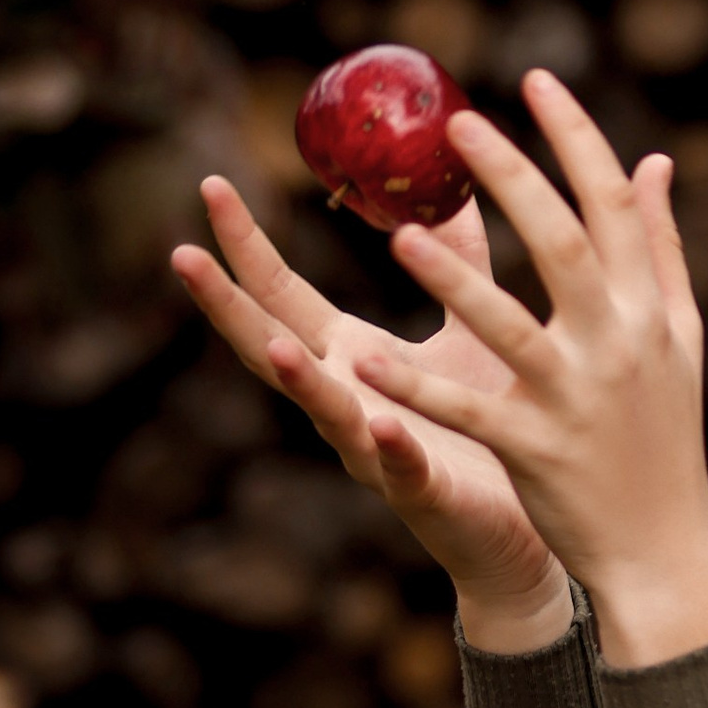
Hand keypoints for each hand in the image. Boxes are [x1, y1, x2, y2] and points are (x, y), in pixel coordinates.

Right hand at [171, 177, 571, 651]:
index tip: (210, 186)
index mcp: (351, 359)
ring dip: (299, 381)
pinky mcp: (425, 492)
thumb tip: (450, 181)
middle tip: (184, 253)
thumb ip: (457, 259)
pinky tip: (382, 424)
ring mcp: (376, 451)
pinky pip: (402, 469)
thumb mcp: (467, 327)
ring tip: (275, 346)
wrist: (523, 526)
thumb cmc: (485, 423)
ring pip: (326, 414)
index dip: (245, 245)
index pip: (281, 295)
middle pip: (272, 348)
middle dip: (228, 304)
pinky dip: (388, 447)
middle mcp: (349, 402)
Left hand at [353, 70, 707, 671]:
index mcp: (650, 308)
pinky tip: (362, 366)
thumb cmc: (666, 432)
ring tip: (400, 238)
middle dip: (512, 179)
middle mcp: (618, 342)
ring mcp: (576, 397)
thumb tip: (655, 162)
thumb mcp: (677, 336)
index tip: (536, 80)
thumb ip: (661, 247)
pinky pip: (468, 414)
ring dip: (454, 282)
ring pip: (509, 328)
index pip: (613, 205)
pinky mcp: (537, 450)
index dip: (576, 138)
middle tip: (459, 124)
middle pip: (562, 246)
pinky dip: (416, 393)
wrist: (668, 544)